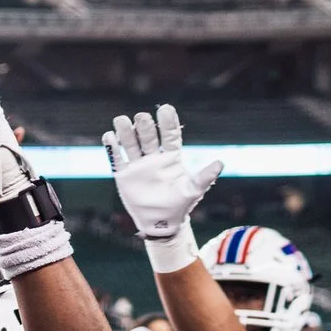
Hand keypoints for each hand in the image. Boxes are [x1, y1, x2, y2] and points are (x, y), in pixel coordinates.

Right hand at [104, 105, 218, 241]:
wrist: (160, 222)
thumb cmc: (180, 205)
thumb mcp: (194, 190)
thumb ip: (205, 176)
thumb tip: (220, 162)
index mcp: (171, 158)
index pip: (170, 135)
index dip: (168, 123)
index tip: (165, 109)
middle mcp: (154, 158)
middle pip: (148, 137)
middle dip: (145, 127)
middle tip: (142, 117)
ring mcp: (138, 165)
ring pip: (130, 144)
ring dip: (126, 132)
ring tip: (121, 120)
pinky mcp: (124, 175)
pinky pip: (117, 159)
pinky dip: (112, 148)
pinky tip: (109, 136)